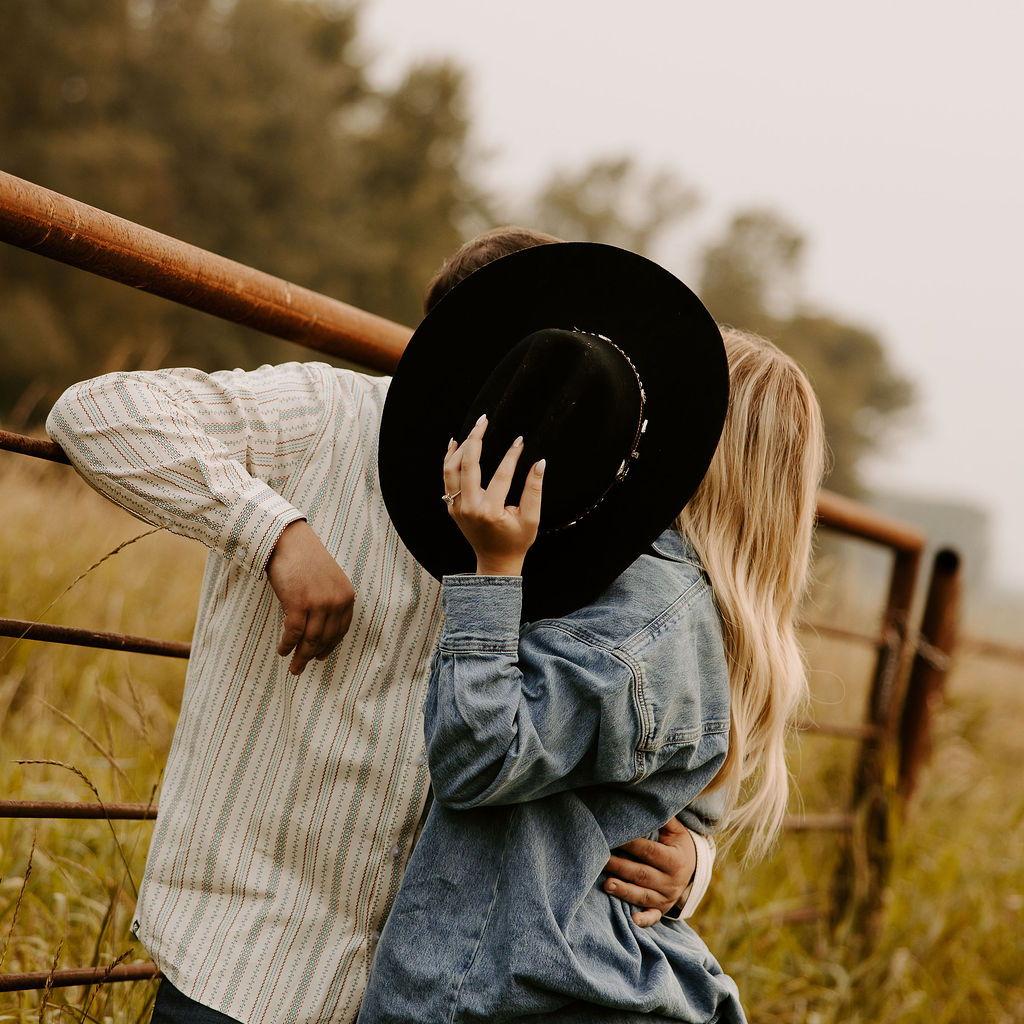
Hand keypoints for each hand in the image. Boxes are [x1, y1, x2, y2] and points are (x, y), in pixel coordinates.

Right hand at [266, 519, 355, 674]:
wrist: (288, 540)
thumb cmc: (304, 559)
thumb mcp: (327, 581)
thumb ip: (329, 602)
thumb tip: (319, 630)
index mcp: (346, 596)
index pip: (341, 630)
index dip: (330, 647)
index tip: (321, 656)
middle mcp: (336, 601)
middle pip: (325, 638)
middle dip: (312, 656)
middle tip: (301, 668)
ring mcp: (319, 603)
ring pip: (310, 640)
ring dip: (300, 657)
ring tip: (293, 666)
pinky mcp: (299, 604)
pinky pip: (293, 633)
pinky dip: (287, 645)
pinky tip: (282, 650)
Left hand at [443, 414, 544, 576]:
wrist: (495, 561)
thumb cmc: (516, 541)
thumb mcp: (531, 518)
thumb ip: (534, 490)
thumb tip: (540, 463)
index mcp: (490, 511)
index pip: (501, 475)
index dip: (512, 455)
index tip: (520, 440)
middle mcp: (469, 507)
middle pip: (467, 465)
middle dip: (476, 439)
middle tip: (484, 420)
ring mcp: (457, 507)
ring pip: (451, 469)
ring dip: (461, 447)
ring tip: (473, 431)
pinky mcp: (452, 506)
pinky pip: (447, 478)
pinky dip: (449, 460)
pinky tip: (456, 443)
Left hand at [603, 817, 696, 926]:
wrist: (695, 870)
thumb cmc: (678, 845)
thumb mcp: (677, 832)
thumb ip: (664, 819)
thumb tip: (649, 802)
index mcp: (675, 860)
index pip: (649, 851)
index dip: (631, 844)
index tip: (614, 836)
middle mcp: (672, 881)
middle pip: (642, 874)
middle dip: (620, 867)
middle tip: (601, 860)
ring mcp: (666, 897)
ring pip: (643, 895)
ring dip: (625, 891)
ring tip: (607, 885)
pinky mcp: (661, 909)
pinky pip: (653, 917)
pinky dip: (644, 920)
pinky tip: (632, 920)